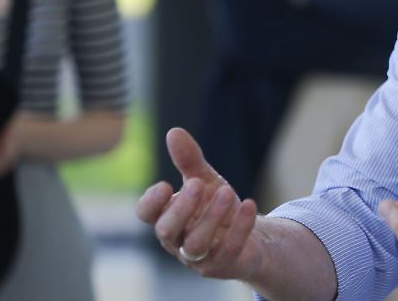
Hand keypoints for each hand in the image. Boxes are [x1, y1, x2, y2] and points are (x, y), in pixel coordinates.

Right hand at [134, 128, 260, 279]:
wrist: (251, 238)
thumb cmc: (217, 209)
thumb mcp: (205, 181)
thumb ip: (189, 160)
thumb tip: (174, 132)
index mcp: (167, 218)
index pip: (147, 215)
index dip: (151, 202)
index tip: (165, 185)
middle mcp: (178, 241)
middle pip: (167, 230)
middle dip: (181, 208)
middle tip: (198, 184)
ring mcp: (199, 257)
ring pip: (196, 244)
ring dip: (211, 217)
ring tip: (228, 191)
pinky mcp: (224, 264)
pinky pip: (229, 249)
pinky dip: (240, 227)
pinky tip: (249, 204)